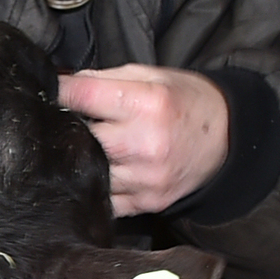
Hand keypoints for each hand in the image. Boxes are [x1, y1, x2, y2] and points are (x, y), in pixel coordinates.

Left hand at [58, 64, 231, 217]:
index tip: (51, 92)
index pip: (82, 96)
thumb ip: (103, 80)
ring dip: (81, 161)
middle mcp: (145, 143)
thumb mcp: (150, 76)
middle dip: (69, 129)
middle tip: (68, 123)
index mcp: (146, 103)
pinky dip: (98, 186)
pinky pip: (106, 200)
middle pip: (80, 139)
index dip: (60, 92)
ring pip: (89, 173)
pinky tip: (101, 172)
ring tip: (87, 148)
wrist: (228, 138)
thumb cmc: (186, 101)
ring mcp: (146, 178)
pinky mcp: (148, 202)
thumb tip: (61, 85)